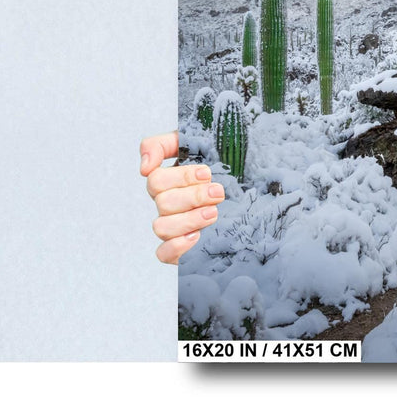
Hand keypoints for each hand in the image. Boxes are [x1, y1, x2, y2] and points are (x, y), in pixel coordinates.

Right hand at [140, 132, 224, 264]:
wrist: (253, 188)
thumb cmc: (225, 163)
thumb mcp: (198, 142)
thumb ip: (163, 144)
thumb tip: (144, 167)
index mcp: (169, 180)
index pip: (156, 179)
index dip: (181, 177)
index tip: (207, 173)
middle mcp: (168, 204)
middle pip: (163, 202)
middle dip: (193, 196)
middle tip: (218, 192)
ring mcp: (173, 226)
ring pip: (161, 227)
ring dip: (189, 219)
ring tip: (214, 212)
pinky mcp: (180, 248)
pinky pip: (163, 253)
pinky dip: (177, 246)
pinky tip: (196, 236)